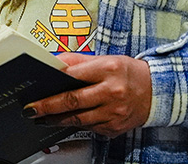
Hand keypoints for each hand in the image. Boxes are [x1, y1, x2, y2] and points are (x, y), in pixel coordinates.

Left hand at [23, 53, 150, 138]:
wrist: (155, 91)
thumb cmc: (128, 72)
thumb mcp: (106, 59)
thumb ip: (78, 60)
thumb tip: (54, 62)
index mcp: (109, 69)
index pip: (74, 76)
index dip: (52, 85)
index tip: (36, 91)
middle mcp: (112, 91)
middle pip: (73, 101)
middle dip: (48, 106)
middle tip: (32, 109)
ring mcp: (114, 112)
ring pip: (78, 119)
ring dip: (57, 120)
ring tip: (44, 118)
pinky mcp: (114, 128)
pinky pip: (90, 128)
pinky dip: (77, 124)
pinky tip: (68, 121)